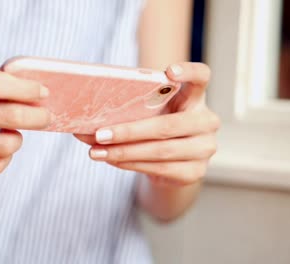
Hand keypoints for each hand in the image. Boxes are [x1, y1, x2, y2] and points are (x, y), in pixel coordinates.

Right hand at [0, 61, 51, 172]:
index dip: (25, 88)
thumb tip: (13, 81)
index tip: (41, 91)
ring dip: (19, 138)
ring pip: (3, 146)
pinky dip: (4, 157)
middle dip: (37, 116)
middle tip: (45, 115)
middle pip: (6, 116)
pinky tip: (0, 146)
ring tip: (16, 130)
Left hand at [75, 62, 219, 183]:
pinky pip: (158, 168)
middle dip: (129, 131)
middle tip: (99, 134)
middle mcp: (206, 121)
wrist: (173, 164)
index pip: (202, 77)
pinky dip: (130, 164)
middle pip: (168, 125)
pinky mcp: (195, 172)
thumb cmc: (156, 129)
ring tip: (96, 151)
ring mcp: (204, 148)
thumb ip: (128, 110)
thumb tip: (83, 121)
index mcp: (194, 98)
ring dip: (123, 152)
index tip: (170, 71)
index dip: (189, 72)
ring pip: (160, 150)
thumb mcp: (149, 113)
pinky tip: (111, 160)